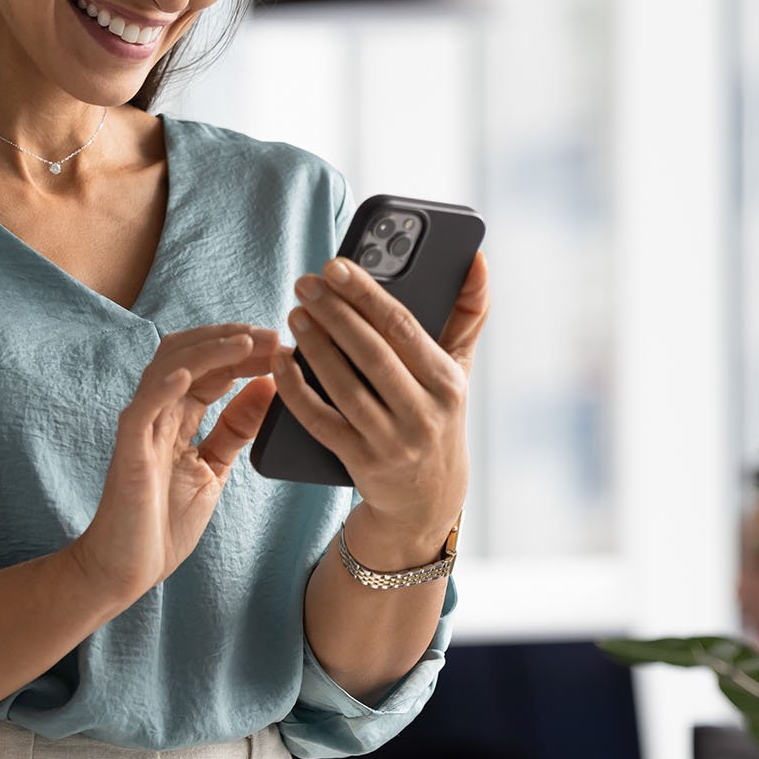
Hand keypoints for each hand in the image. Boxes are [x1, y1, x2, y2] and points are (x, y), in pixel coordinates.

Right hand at [70, 323, 282, 599]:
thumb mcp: (213, 468)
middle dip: (233, 340)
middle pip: (191, 354)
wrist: (126, 568)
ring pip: (167, 368)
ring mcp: (141, 427)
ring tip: (247, 343)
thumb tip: (269, 387)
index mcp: (177, 415)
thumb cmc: (163, 521)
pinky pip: (142, 409)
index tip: (285, 345)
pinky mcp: (128, 450)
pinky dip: (164, 386)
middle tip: (276, 336)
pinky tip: (191, 374)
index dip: (246, 351)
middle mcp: (157, 412)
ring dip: (208, 351)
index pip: (212, 367)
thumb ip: (236, 429)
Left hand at [272, 252, 490, 551]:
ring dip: (315, 347)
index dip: (368, 294)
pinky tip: (281, 363)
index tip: (336, 265)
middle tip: (305, 283)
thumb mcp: (458, 370)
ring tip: (295, 314)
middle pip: (372, 353)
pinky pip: (321, 422)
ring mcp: (392, 442)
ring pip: (345, 386)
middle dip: (335, 313)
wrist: (427, 501)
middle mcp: (424, 413)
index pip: (404, 328)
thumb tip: (477, 258)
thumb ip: (468, 314)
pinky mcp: (362, 463)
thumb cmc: (437, 415)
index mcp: (448, 382)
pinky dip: (297, 391)